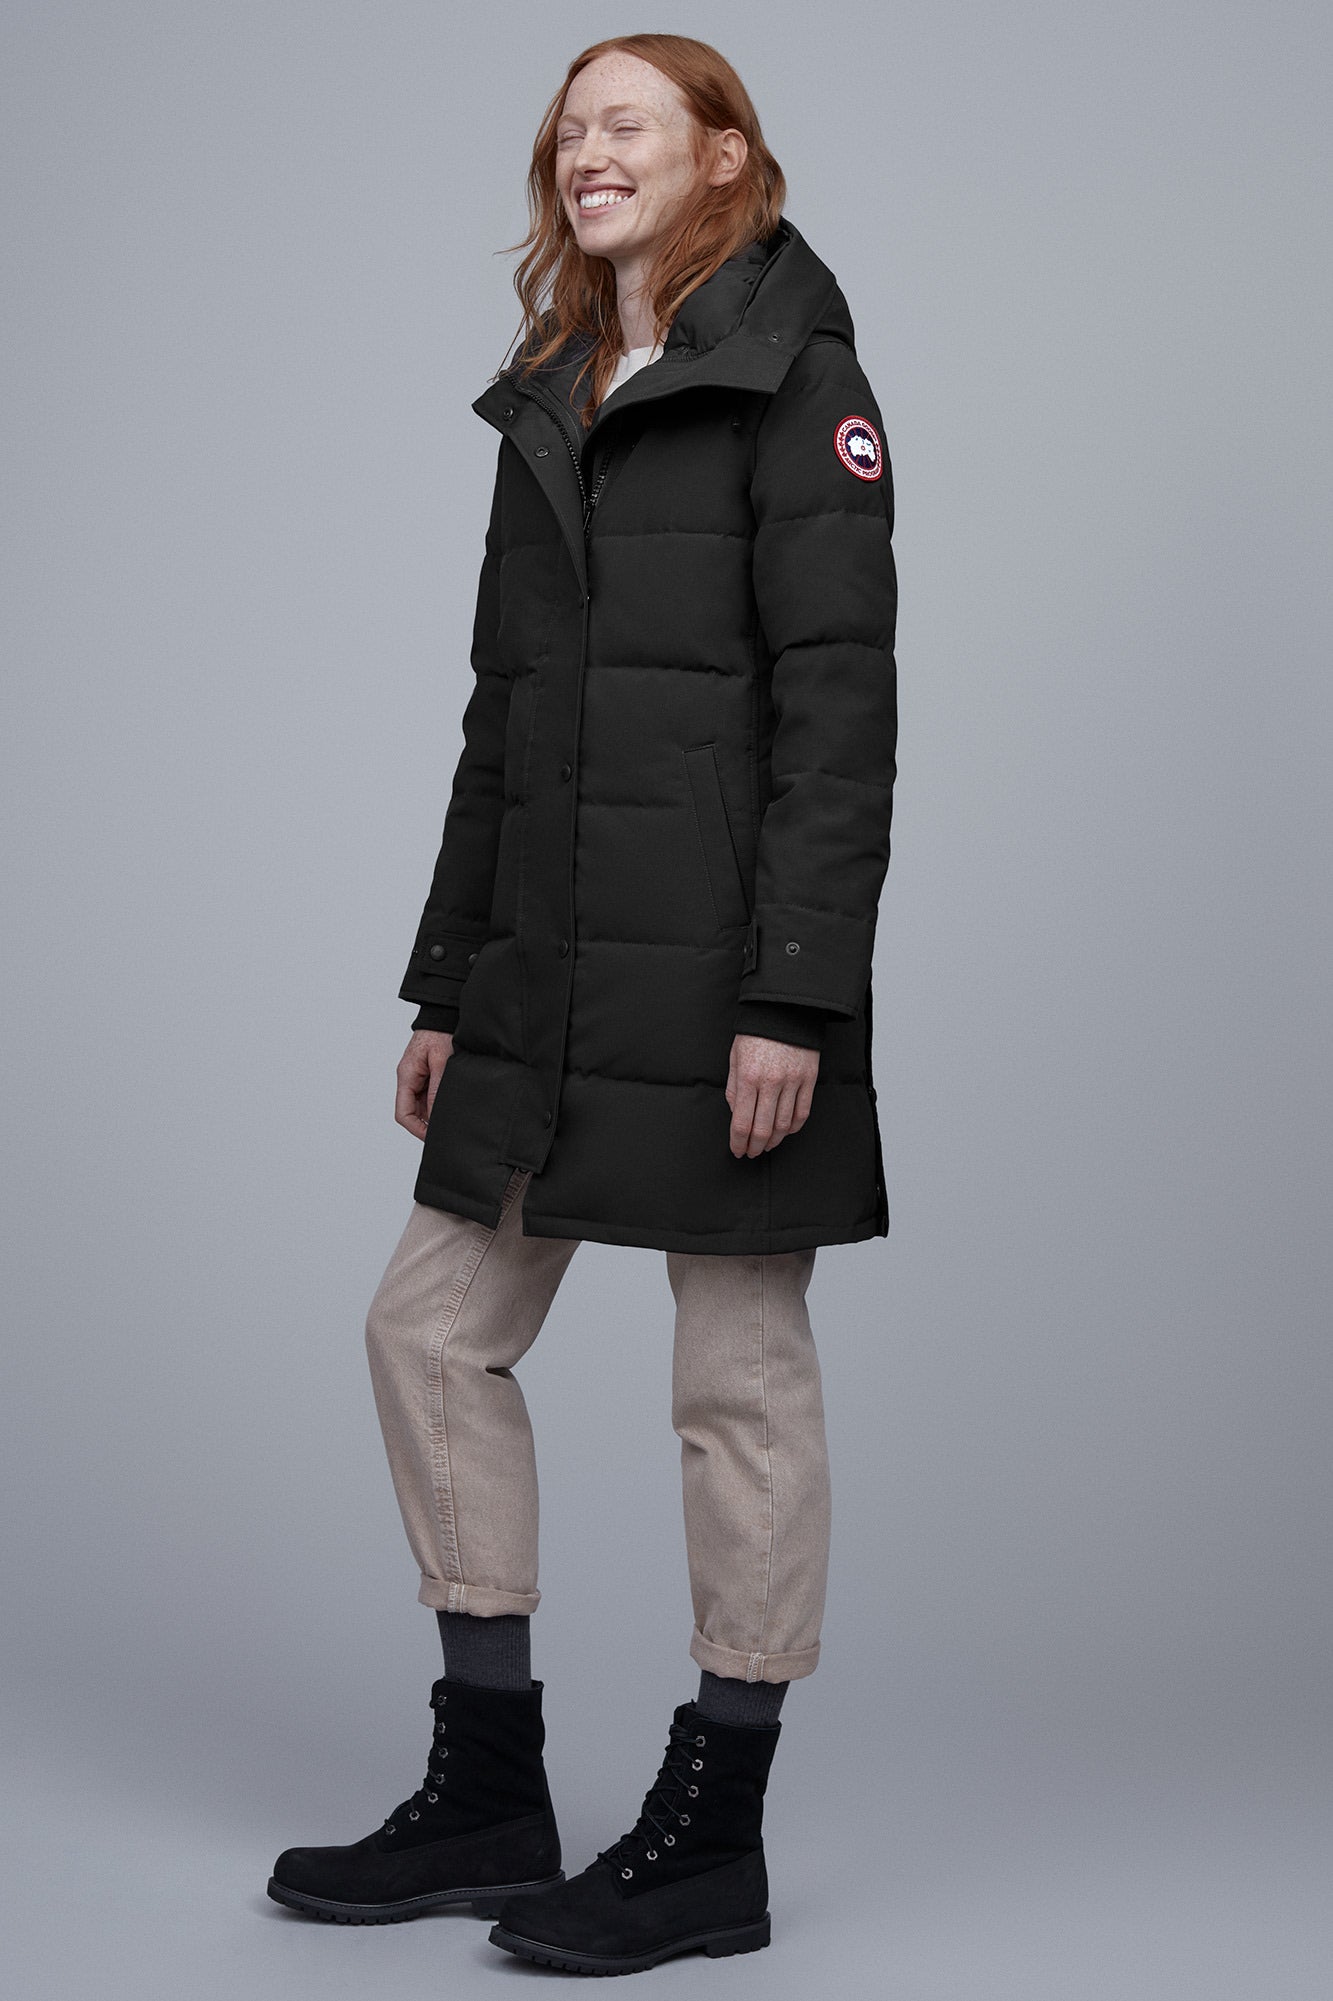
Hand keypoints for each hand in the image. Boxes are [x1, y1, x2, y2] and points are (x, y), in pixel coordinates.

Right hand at [395, 1029, 453, 1140]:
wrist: (443, 1015)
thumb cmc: (441, 1032)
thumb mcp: (442, 1062)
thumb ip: (437, 1090)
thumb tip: (435, 1116)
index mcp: (406, 1075)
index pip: (403, 1113)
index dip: (416, 1129)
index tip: (433, 1137)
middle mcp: (408, 1078)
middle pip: (411, 1112)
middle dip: (427, 1124)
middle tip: (447, 1131)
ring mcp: (416, 1077)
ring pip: (421, 1106)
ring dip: (434, 1114)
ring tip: (452, 1118)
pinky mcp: (426, 1074)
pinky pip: (429, 1095)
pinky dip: (438, 1103)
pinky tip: (452, 1105)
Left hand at [726, 1033, 818, 1157]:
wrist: (785, 1010)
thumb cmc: (756, 1033)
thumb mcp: (735, 1057)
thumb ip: (733, 1088)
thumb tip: (735, 1114)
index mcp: (748, 1077)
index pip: (741, 1122)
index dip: (738, 1142)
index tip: (737, 1150)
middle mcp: (770, 1082)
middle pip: (762, 1129)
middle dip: (754, 1147)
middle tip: (751, 1153)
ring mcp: (792, 1082)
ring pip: (783, 1125)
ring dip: (773, 1141)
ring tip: (766, 1145)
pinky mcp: (809, 1079)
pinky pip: (802, 1112)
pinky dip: (792, 1127)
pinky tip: (784, 1131)